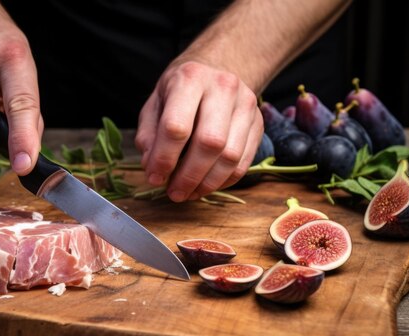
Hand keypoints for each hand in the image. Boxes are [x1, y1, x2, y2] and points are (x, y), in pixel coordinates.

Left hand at [134, 61, 262, 202]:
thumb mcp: (155, 104)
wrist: (217, 68)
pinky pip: (244, 162)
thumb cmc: (180, 90)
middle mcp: (223, 87)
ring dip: (207, 183)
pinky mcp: (259, 123)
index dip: (164, 159)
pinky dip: (224, 181)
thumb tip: (153, 168)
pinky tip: (206, 185)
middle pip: (209, 143)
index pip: (177, 126)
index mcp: (190, 78)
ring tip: (189, 193)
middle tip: (174, 193)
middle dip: (188, 176)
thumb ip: (149, 136)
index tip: (155, 178)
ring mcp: (246, 105)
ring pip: (230, 156)